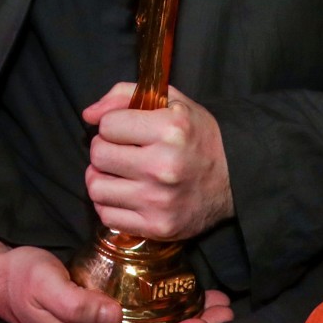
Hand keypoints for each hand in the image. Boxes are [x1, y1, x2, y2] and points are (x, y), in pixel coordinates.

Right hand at [0, 239, 231, 322]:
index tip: (204, 320)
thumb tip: (112, 316)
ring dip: (180, 319)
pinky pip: (137, 318)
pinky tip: (175, 297)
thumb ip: (76, 304)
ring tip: (211, 303)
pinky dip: (161, 309)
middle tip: (222, 308)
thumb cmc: (21, 278)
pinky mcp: (97, 313)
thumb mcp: (44, 286)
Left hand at [82, 83, 233, 240]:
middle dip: (104, 149)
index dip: (113, 124)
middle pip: (98, 155)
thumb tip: (88, 115)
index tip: (126, 129)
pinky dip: (110, 204)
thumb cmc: (197, 135)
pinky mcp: (157, 227)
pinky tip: (126, 194)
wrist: (234, 179)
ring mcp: (159, 200)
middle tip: (120, 151)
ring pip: (96, 187)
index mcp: (169, 129)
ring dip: (102, 178)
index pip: (107, 125)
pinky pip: (107, 216)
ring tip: (119, 173)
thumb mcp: (171, 100)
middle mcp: (163, 166)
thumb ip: (125, 95)